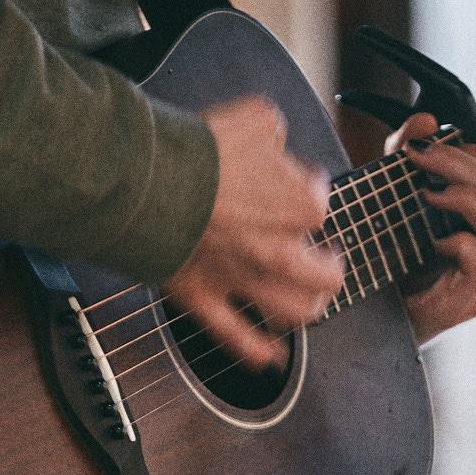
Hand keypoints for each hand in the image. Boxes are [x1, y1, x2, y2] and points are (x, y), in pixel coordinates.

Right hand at [165, 96, 343, 369]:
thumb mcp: (258, 117)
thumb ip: (279, 133)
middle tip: (325, 256)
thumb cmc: (201, 149)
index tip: (291, 180)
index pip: (320, 202)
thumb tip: (277, 144)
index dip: (307, 188)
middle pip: (326, 275)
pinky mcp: (203, 299)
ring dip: (306, 308)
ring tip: (309, 300)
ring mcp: (242, 281)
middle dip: (329, 266)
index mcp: (302, 208)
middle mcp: (281, 253)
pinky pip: (236, 336)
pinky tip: (271, 358)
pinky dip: (257, 351)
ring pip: (293, 312)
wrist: (146, 181)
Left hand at [389, 113, 475, 343]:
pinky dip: (456, 243)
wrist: (386, 312)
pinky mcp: (474, 298)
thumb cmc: (399, 254)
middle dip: (458, 165)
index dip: (474, 152)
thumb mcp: (400, 193)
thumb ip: (410, 155)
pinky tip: (433, 242)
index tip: (432, 145)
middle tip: (420, 158)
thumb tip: (426, 120)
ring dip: (461, 199)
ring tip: (427, 194)